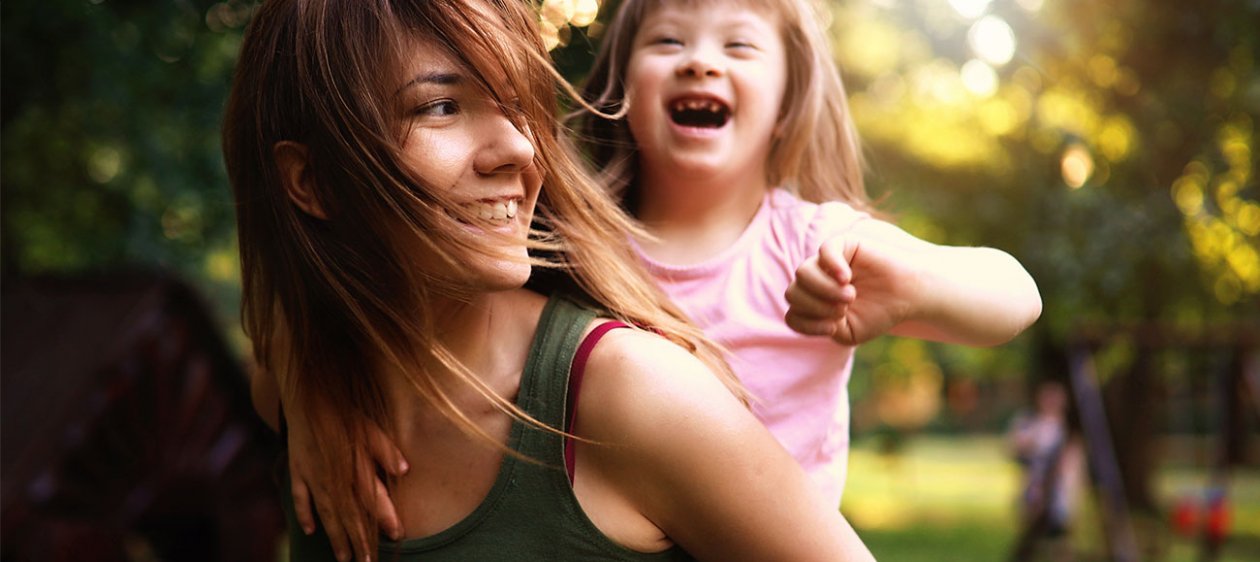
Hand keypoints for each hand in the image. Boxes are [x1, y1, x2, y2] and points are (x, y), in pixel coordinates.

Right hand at [288, 408, 408, 561]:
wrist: (306, 396)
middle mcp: (333, 477)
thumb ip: (386, 450)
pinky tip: (310, 531)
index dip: (385, 518)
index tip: (396, 536)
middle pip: (349, 515)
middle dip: (359, 541)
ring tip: (344, 558)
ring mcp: (313, 476)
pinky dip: (305, 514)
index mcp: (354, 466)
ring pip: (327, 514)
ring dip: (336, 537)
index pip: (372, 500)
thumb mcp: (370, 427)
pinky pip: (300, 498)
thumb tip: (405, 471)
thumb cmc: (344, 412)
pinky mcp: (298, 470)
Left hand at [784, 233, 917, 344]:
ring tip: (849, 297)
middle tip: (844, 310)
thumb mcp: (848, 332)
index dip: (808, 324)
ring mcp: (826, 261)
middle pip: (792, 293)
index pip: (792, 314)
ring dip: (824, 290)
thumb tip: (801, 310)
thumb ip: (820, 327)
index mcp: (814, 302)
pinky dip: (832, 266)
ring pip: (802, 273)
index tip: (833, 329)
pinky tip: (847, 278)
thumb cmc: (879, 313)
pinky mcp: (843, 244)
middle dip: (816, 306)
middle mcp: (816, 280)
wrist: (909, 296)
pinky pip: (823, 251)